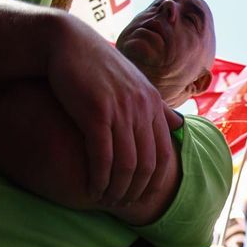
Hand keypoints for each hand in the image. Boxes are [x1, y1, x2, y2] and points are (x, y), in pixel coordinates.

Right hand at [47, 17, 174, 206]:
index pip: (163, 154)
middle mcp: (142, 108)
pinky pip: (103, 155)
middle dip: (136, 189)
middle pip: (147, 163)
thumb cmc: (98, 67)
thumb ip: (157, 107)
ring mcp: (121, 110)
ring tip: (106, 200)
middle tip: (122, 204)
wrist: (66, 43)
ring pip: (127, 163)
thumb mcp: (135, 84)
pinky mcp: (96, 112)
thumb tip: (180, 124)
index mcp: (153, 104)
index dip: (154, 181)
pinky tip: (92, 189)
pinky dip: (99, 177)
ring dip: (117, 188)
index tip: (141, 197)